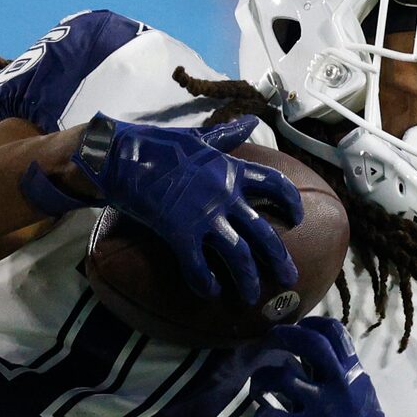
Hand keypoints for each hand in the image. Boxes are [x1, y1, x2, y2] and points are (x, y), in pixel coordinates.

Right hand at [71, 114, 301, 303]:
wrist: (120, 156)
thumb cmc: (158, 145)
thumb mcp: (198, 137)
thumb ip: (227, 135)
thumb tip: (250, 120)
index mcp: (231, 170)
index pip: (275, 185)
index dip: (291, 203)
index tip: (296, 218)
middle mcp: (224, 194)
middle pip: (263, 231)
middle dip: (279, 258)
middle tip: (288, 277)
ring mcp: (203, 214)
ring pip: (237, 254)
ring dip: (247, 279)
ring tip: (250, 296)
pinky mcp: (178, 231)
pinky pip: (197, 265)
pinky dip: (205, 282)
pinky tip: (209, 291)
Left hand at [250, 317, 416, 416]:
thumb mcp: (362, 398)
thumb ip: (341, 378)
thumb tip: (315, 361)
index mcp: (354, 376)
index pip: (336, 334)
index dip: (312, 323)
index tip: (299, 325)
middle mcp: (339, 386)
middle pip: (310, 343)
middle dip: (284, 335)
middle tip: (269, 339)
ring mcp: (320, 408)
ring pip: (281, 376)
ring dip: (262, 378)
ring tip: (258, 387)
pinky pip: (271, 415)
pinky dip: (261, 416)